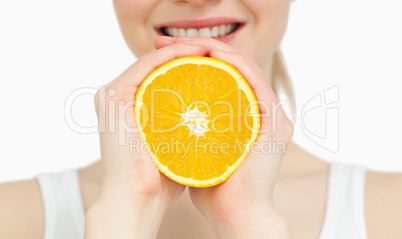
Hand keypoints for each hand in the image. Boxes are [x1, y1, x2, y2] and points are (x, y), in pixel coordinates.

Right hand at [84, 41, 208, 238]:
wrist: (138, 199)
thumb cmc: (160, 178)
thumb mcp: (176, 144)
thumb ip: (185, 128)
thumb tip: (212, 118)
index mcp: (129, 106)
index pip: (161, 76)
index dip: (188, 65)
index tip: (216, 63)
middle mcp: (117, 97)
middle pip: (157, 66)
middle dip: (187, 55)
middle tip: (215, 52)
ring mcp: (112, 95)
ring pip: (153, 61)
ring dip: (183, 50)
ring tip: (211, 49)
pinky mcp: (114, 96)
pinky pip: (147, 65)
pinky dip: (173, 56)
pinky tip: (197, 53)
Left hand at [156, 36, 292, 238]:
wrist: (235, 215)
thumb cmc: (213, 188)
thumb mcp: (195, 151)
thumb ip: (187, 133)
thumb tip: (161, 116)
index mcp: (243, 118)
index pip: (221, 77)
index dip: (195, 60)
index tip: (163, 54)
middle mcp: (260, 113)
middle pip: (232, 68)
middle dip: (200, 51)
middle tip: (169, 43)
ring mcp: (271, 117)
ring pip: (246, 69)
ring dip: (219, 51)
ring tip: (189, 43)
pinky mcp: (277, 123)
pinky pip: (257, 83)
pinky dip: (237, 65)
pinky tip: (215, 55)